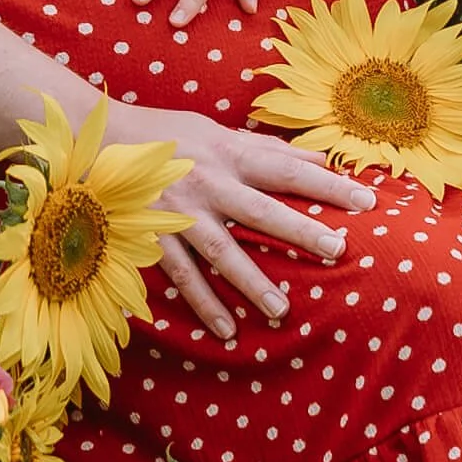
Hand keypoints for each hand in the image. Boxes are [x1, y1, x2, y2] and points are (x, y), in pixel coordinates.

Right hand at [107, 100, 375, 339]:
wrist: (94, 138)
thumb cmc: (170, 136)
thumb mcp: (219, 132)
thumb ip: (269, 150)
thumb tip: (322, 157)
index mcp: (231, 153)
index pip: (290, 168)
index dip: (329, 183)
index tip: (367, 200)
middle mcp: (210, 182)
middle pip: (262, 209)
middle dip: (301, 230)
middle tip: (338, 250)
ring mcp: (179, 212)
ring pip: (221, 250)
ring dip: (251, 282)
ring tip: (281, 311)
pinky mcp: (151, 235)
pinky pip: (181, 276)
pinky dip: (202, 303)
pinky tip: (226, 330)